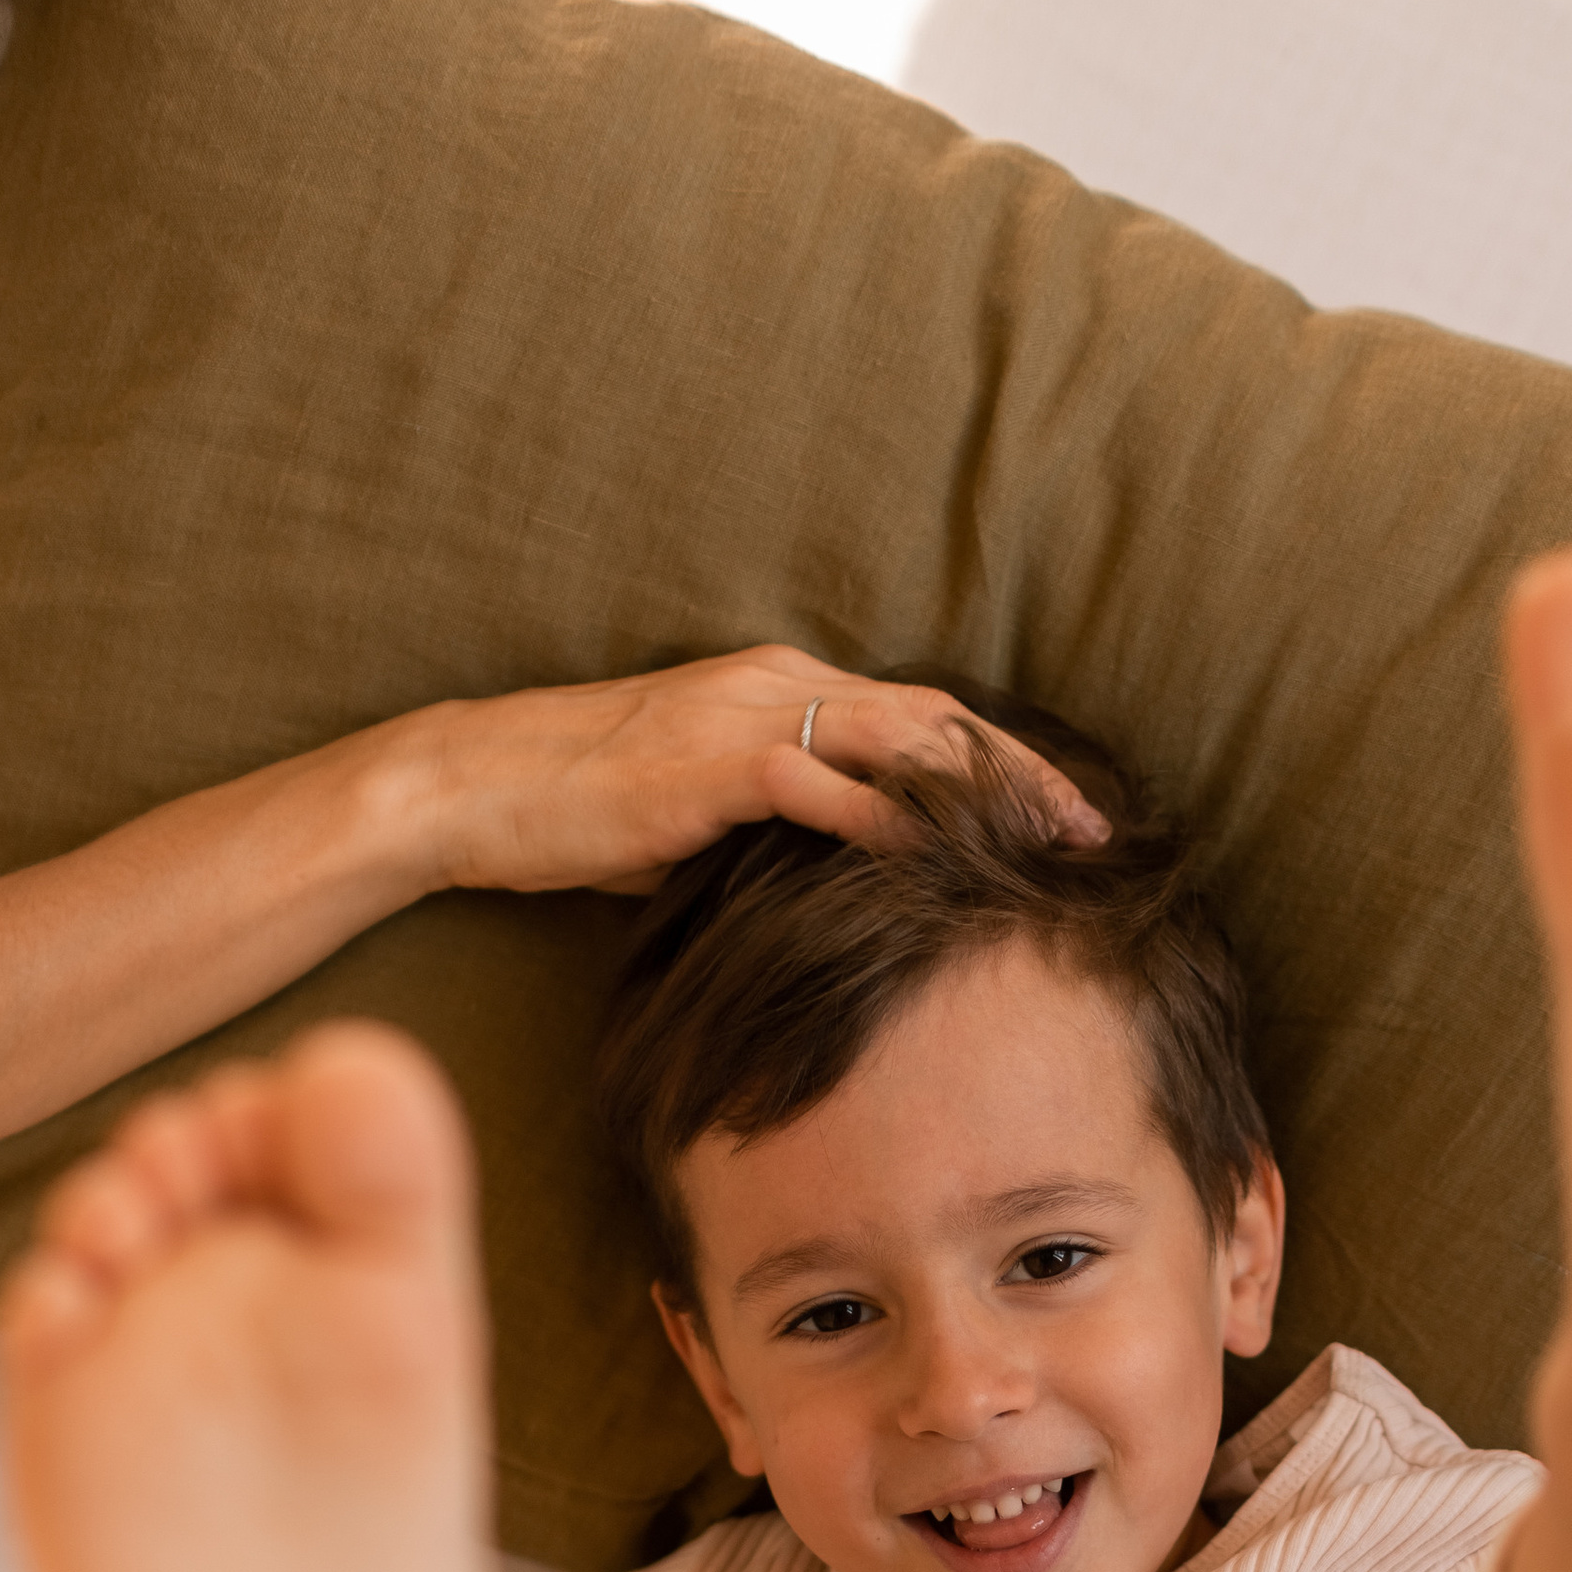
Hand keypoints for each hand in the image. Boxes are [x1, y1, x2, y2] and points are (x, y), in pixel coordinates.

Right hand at [418, 646, 1107, 898]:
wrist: (475, 788)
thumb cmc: (579, 813)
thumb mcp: (698, 822)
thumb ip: (770, 833)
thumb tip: (825, 886)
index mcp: (782, 692)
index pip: (921, 719)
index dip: (1003, 766)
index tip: (1067, 820)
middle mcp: (778, 685)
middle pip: (936, 720)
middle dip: (1024, 777)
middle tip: (1096, 835)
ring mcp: (745, 716)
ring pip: (896, 738)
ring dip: (980, 793)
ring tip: (1046, 845)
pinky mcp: (709, 763)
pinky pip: (819, 782)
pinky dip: (885, 817)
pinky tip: (936, 857)